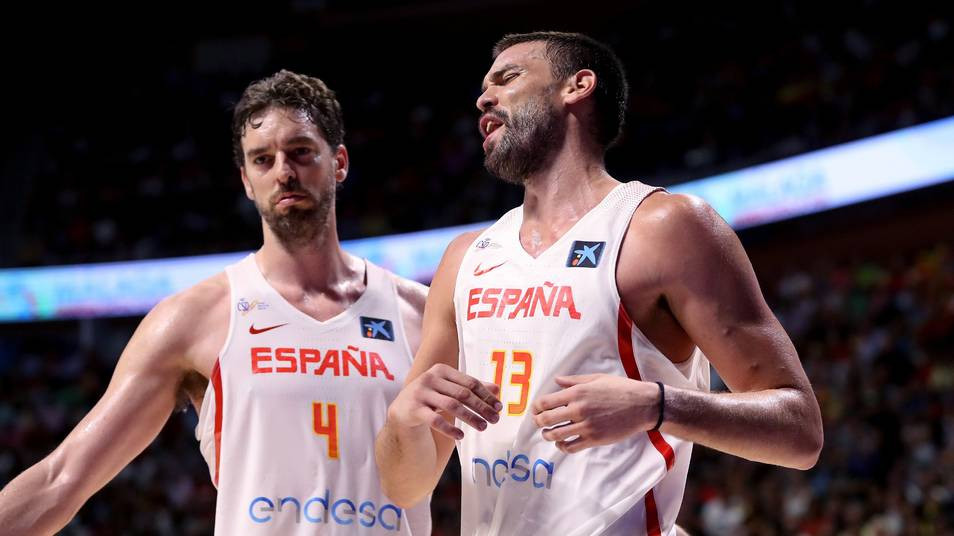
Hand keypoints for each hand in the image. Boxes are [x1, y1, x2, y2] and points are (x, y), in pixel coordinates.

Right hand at [388, 364, 501, 439]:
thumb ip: (470, 388)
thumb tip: (496, 389)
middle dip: (481, 407)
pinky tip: (460, 436)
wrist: (401, 410)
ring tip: (483, 427)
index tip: (499, 407)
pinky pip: (435, 420)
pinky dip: (450, 428)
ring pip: (451, 406)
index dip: (486, 395)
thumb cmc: (430, 398)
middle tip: (495, 420)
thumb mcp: (449, 389)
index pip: (470, 382)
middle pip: (462, 394)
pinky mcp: (413, 409)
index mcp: (441, 370)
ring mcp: (420, 393)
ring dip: (470, 418)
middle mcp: (430, 378)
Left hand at [531, 374, 660, 452]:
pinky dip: (563, 446)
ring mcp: (586, 426)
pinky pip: (571, 446)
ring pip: (556, 435)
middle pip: (546, 419)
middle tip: (538, 423)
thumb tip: (557, 380)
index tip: (535, 410)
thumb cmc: (620, 389)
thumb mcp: (596, 378)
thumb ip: (574, 381)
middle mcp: (578, 409)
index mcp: (577, 392)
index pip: (545, 402)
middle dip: (538, 422)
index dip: (536, 408)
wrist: (642, 405)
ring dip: (548, 435)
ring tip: (548, 434)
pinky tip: (562, 443)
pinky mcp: (594, 439)